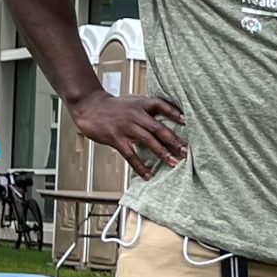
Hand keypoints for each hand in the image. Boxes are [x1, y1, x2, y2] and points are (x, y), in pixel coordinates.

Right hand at [70, 89, 186, 173]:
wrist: (89, 106)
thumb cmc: (115, 106)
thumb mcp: (134, 102)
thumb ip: (150, 109)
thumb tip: (172, 117)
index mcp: (141, 104)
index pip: (161, 105)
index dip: (174, 112)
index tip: (187, 121)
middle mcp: (135, 115)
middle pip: (158, 128)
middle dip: (174, 140)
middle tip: (187, 151)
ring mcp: (126, 127)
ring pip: (147, 141)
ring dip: (162, 153)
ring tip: (174, 163)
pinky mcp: (116, 138)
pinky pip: (130, 154)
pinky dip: (140, 166)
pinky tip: (148, 174)